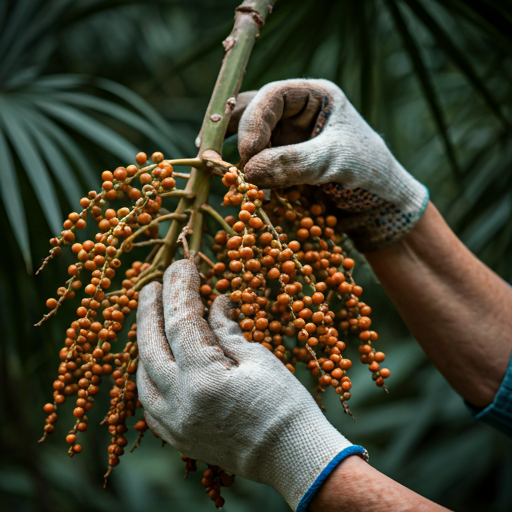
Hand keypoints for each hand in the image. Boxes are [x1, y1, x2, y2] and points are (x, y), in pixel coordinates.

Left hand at [136, 259, 365, 509]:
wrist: (292, 458)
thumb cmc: (285, 405)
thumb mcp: (259, 359)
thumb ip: (227, 331)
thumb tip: (215, 304)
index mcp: (204, 380)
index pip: (181, 322)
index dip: (180, 288)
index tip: (184, 265)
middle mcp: (179, 404)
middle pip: (150, 346)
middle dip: (150, 310)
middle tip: (153, 285)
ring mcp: (174, 425)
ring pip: (142, 374)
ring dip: (146, 342)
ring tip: (153, 318)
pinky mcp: (177, 438)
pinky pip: (149, 401)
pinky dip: (149, 374)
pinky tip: (157, 359)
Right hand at [235, 79, 428, 251]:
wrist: (382, 206)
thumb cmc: (372, 171)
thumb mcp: (337, 161)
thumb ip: (296, 162)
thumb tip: (248, 171)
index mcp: (315, 98)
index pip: (273, 96)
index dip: (254, 120)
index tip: (248, 152)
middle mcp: (296, 116)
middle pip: (253, 115)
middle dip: (237, 137)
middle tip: (220, 161)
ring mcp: (287, 141)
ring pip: (250, 143)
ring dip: (238, 160)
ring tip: (227, 179)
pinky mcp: (282, 167)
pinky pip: (257, 168)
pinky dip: (247, 179)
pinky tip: (242, 193)